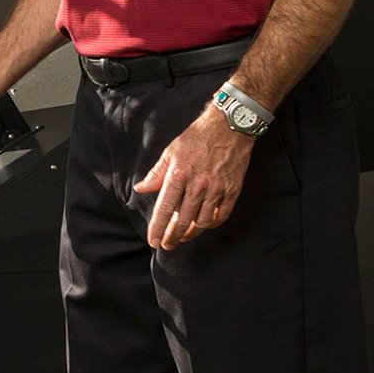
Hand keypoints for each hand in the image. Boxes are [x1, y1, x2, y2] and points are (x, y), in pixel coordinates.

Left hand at [138, 107, 254, 248]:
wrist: (229, 127)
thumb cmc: (197, 138)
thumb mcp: (171, 151)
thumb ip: (156, 173)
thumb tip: (140, 189)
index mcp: (179, 174)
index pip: (165, 207)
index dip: (158, 227)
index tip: (153, 241)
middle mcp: (198, 184)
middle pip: (183, 219)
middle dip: (173, 236)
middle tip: (167, 245)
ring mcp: (217, 189)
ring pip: (203, 221)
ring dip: (192, 232)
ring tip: (183, 236)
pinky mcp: (232, 190)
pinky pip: (222, 215)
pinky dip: (212, 224)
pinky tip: (204, 226)